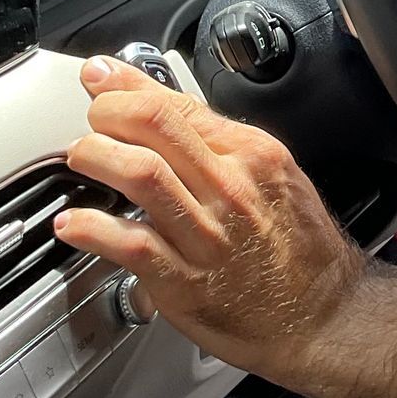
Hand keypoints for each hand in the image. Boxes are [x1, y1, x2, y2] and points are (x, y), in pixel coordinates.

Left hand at [57, 57, 364, 387]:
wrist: (323, 317)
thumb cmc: (298, 251)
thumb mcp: (274, 178)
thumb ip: (221, 146)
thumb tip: (169, 110)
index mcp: (253, 156)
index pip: (179, 104)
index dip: (128, 86)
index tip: (101, 80)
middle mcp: (232, 189)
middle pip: (155, 125)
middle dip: (107, 112)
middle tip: (92, 120)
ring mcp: (208, 236)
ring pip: (141, 175)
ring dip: (96, 157)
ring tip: (81, 159)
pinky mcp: (186, 282)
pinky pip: (132, 245)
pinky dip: (93, 229)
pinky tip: (73, 223)